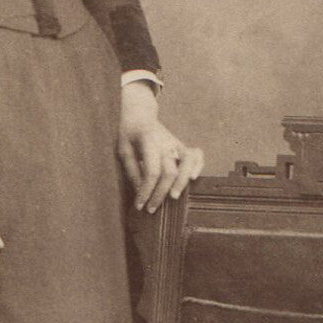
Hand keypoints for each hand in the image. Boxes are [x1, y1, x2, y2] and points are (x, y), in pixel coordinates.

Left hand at [117, 81, 203, 212]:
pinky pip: (196, 154)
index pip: (152, 171)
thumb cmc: (129, 133)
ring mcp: (176, 143)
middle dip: (161, 193)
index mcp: (149, 142)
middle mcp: (166, 143)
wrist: (140, 115)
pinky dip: (198, 166)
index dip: (146, 191)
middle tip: (152, 208)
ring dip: (182, 181)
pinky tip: (193, 178)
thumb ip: (132, 171)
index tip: (139, 205)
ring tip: (174, 196)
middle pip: (170, 171)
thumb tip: (140, 192)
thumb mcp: (123, 150)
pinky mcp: (181, 145)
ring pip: (187, 162)